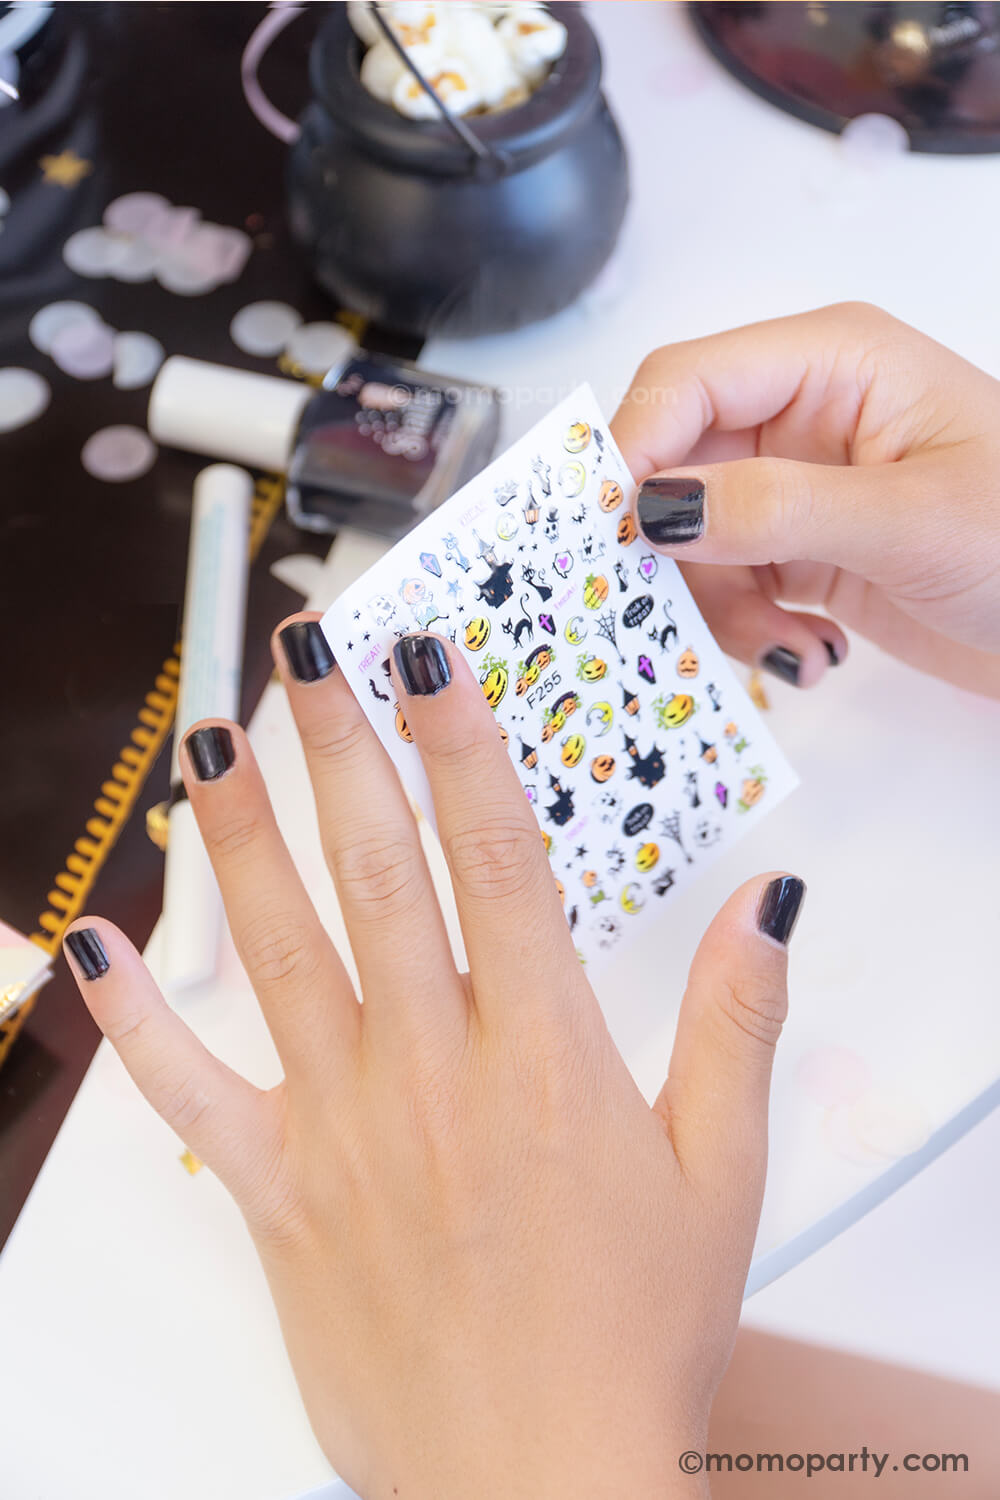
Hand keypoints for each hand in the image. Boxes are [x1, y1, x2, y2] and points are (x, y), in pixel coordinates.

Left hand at [64, 617, 803, 1499]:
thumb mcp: (722, 1175)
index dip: (459, 743)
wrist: (540, 1489)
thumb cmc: (631, 1339)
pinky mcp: (279, 1196)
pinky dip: (132, 1021)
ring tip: (214, 745)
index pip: (496, 858)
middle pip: (377, 872)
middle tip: (305, 650)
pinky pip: (188, 1096)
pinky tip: (92, 949)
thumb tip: (768, 902)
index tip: (426, 659)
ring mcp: (342, 1129)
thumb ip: (737, 1022)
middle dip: (339, 747)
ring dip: (241, 838)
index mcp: (544, 1055)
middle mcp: (431, 1070)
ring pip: (277, 951)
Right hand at [612, 302, 999, 696]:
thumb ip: (774, 508)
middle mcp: (802, 415)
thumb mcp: (906, 519)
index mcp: (832, 362)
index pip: (687, 381)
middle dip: (675, 550)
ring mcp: (799, 488)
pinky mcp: (803, 552)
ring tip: (789, 647)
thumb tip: (652, 507)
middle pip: (673, 467)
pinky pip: (729, 586)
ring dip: (720, 608)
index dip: (633, 448)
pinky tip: (812, 652)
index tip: (609, 534)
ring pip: (692, 540)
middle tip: (686, 615)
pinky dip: (751, 631)